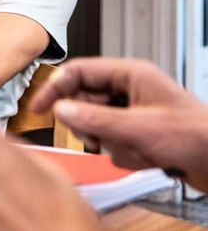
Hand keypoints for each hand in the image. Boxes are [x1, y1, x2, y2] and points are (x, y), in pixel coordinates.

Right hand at [31, 57, 207, 190]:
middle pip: (85, 102)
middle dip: (93, 126)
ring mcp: (134, 112)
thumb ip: (94, 120)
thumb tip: (60, 111)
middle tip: (98, 139)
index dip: (55, 88)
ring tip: (139, 151)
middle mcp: (130, 90)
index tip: (38, 108)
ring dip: (114, 144)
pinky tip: (148, 159)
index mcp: (130, 74)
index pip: (79, 72)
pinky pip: (113, 143)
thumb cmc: (194, 137)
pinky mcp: (139, 133)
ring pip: (98, 126)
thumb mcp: (137, 128)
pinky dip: (125, 154)